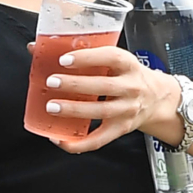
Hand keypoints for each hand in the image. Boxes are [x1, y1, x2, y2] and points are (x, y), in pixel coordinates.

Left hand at [34, 45, 182, 155]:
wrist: (156, 98)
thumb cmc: (126, 76)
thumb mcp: (114, 61)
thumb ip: (82, 55)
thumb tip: (36, 48)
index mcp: (129, 65)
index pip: (111, 58)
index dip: (88, 58)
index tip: (65, 59)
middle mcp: (132, 87)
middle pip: (104, 87)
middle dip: (76, 84)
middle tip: (52, 82)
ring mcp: (127, 110)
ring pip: (101, 112)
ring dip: (74, 110)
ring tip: (52, 107)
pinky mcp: (121, 129)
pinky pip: (99, 139)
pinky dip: (78, 143)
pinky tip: (59, 139)